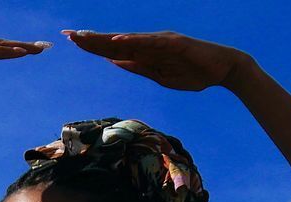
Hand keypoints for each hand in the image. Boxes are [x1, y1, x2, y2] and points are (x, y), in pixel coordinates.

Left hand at [61, 29, 244, 91]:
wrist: (222, 70)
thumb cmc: (193, 73)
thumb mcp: (161, 76)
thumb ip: (139, 68)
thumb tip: (114, 61)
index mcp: (145, 53)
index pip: (114, 49)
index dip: (93, 45)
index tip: (74, 41)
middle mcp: (149, 43)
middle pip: (115, 42)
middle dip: (91, 39)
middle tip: (68, 35)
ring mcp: (161, 42)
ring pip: (127, 39)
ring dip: (105, 38)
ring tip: (85, 37)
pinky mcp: (174, 42)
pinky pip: (150, 42)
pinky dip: (133, 40)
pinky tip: (116, 40)